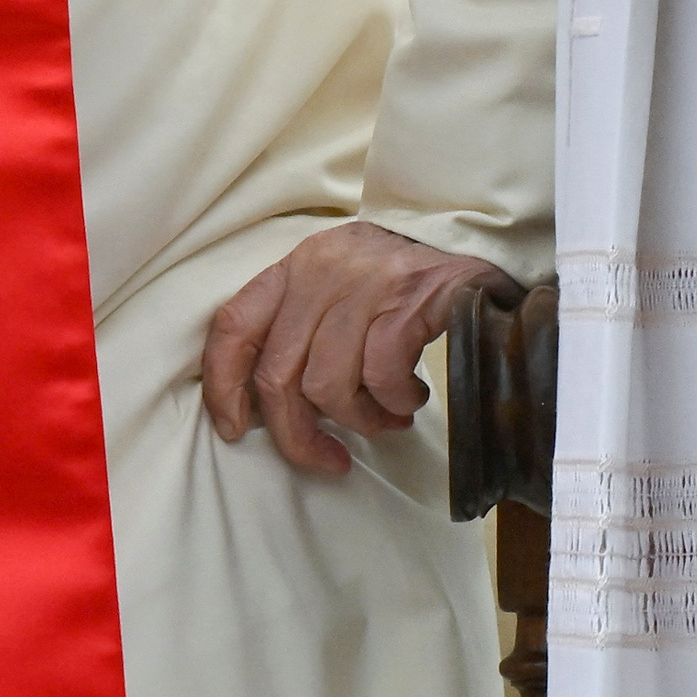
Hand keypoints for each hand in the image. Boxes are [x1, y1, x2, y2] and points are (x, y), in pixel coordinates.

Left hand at [198, 219, 519, 475]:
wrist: (471, 239)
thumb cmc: (398, 283)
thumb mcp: (337, 293)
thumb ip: (302, 334)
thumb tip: (271, 408)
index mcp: (294, 268)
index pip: (234, 325)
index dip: (224, 385)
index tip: (237, 428)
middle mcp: (319, 270)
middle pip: (278, 374)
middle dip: (297, 433)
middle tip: (327, 457)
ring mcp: (362, 282)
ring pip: (327, 384)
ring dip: (357, 419)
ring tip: (384, 418)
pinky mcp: (406, 299)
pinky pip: (379, 375)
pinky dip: (394, 401)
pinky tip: (410, 397)